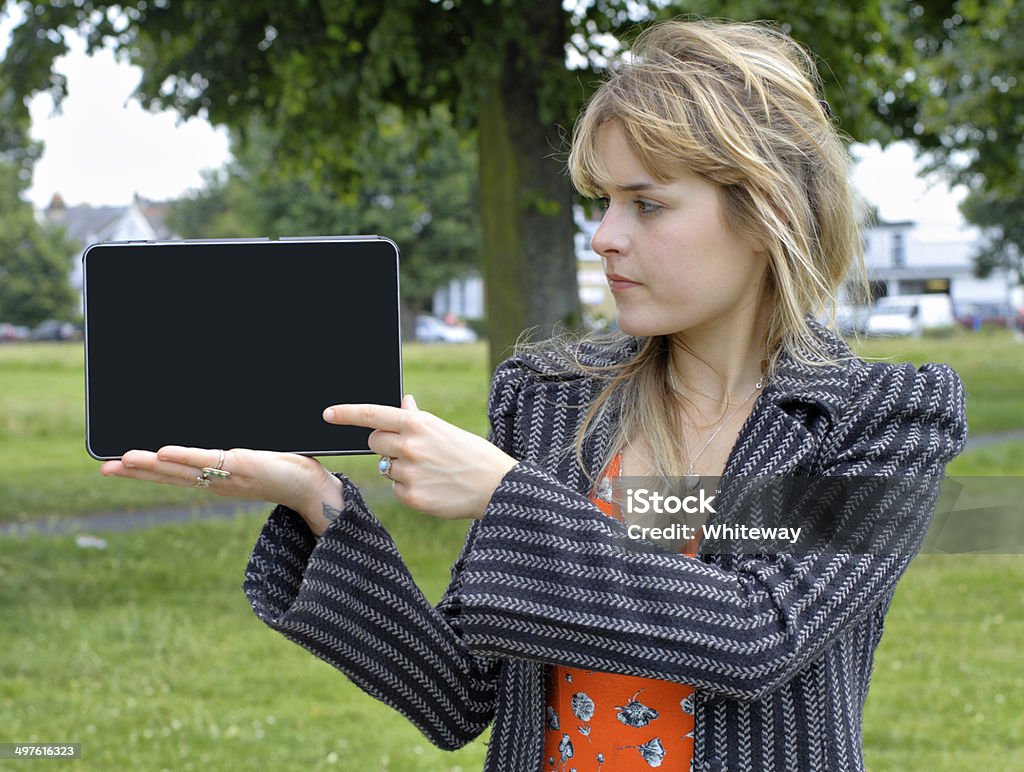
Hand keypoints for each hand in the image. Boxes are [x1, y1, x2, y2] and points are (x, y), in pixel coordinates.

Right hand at [100, 446, 340, 533]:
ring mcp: (226, 475)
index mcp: (215, 480)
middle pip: (169, 476)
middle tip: (105, 468)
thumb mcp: (249, 463)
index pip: (173, 476)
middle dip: (136, 473)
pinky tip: (163, 453)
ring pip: (182, 470)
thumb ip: (229, 457)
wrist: (311, 486)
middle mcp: (216, 481)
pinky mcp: (241, 466)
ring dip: (151, 465)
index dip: (144, 473)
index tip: (116, 467)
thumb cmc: (284, 471)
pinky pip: (208, 461)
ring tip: (123, 460)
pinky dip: (185, 457)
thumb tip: (219, 446)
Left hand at [324, 394, 516, 519]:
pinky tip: (432, 488)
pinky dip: (410, 489)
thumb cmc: (473, 454)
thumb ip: (418, 419)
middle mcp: (410, 446)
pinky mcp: (412, 497)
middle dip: (384, 446)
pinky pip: (397, 489)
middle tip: (410, 451)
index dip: (346, 413)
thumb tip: (403, 401)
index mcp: (418, 424)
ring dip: (401, 469)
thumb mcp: (446, 430)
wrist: (496, 487)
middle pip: (374, 442)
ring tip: (431, 472)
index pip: (372, 414)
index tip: (327, 414)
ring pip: (386, 468)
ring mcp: (409, 472)